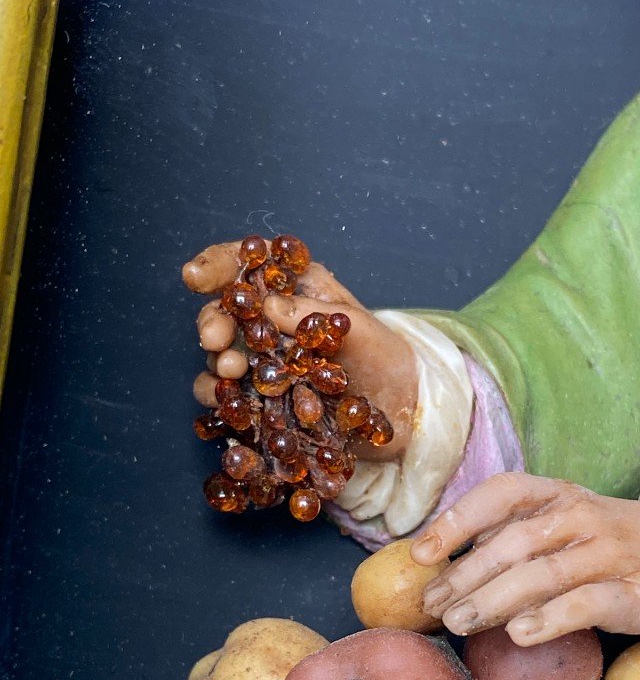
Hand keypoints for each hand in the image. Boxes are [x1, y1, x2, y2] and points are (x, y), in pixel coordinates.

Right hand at [182, 240, 417, 460]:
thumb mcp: (366, 333)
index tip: (194, 277)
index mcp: (299, 289)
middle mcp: (275, 321)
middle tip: (214, 339)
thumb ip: (319, 316)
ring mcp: (265, 360)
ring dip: (217, 360)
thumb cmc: (390, 362)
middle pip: (227, 310)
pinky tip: (227, 403)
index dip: (218, 264)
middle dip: (213, 320)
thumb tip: (267, 305)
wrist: (403, 415)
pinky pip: (228, 395)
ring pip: (221, 353)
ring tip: (231, 372)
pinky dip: (220, 398)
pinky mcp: (262, 397)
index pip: (250, 264)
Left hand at [410, 472, 639, 643]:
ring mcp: (610, 553)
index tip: (420, 554)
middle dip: (465, 575)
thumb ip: (512, 539)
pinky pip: (586, 604)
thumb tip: (441, 567)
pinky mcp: (634, 593)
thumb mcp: (561, 527)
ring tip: (459, 624)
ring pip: (543, 574)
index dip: (456, 520)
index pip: (501, 494)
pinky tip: (519, 635)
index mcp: (557, 495)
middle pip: (513, 542)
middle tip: (432, 606)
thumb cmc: (607, 545)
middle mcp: (582, 517)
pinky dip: (549, 618)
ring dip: (493, 600)